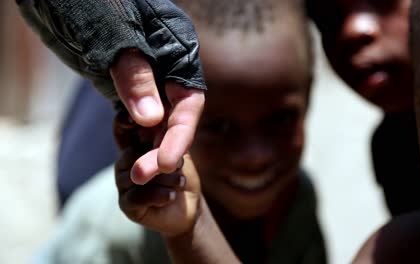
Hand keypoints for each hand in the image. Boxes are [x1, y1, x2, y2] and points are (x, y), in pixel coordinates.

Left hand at [18, 0, 205, 173]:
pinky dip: (139, 135)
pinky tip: (133, 153)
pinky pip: (142, 114)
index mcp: (179, 51)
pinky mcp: (133, 84)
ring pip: (160, 119)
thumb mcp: (115, 39)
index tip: (168, 163)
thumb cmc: (93, 6)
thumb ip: (134, 78)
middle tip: (143, 175)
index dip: (181, 134)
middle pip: (176, 115)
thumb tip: (151, 120)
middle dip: (163, 147)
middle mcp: (171, 67)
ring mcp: (153, 77)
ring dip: (150, 147)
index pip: (189, 101)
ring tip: (137, 173)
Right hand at [113, 112, 201, 236]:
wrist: (189, 208)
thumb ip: (168, 137)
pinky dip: (159, 195)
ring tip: (179, 182)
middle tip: (179, 167)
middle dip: (159, 158)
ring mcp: (122, 183)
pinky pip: (138, 196)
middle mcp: (124, 162)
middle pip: (131, 153)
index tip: (138, 119)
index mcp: (134, 145)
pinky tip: (172, 195)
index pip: (122, 128)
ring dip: (165, 179)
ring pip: (136, 175)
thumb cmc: (182, 176)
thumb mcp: (179, 152)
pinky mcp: (127, 204)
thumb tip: (160, 117)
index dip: (125, 121)